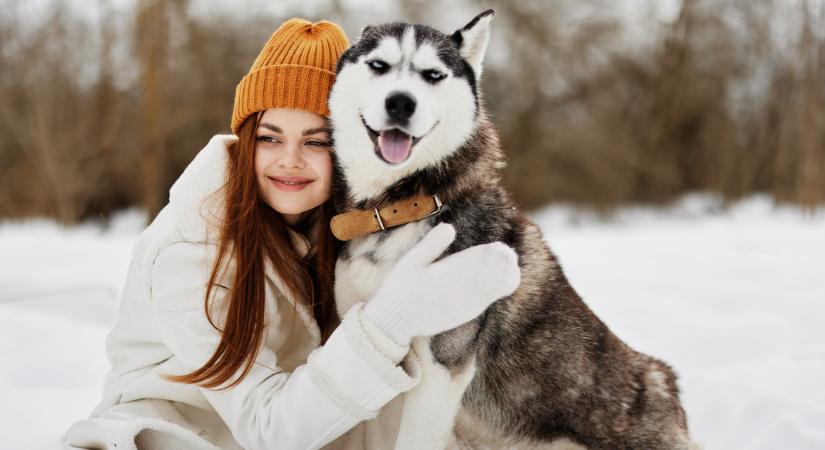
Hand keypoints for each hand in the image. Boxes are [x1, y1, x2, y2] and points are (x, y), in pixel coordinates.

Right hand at [361, 222, 520, 345]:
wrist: (397, 321)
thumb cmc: (401, 288)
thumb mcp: (411, 261)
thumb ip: (431, 245)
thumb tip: (450, 227)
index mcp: (453, 273)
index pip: (487, 262)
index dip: (497, 253)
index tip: (496, 247)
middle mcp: (465, 290)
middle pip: (499, 274)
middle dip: (504, 262)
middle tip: (501, 253)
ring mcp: (469, 303)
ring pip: (498, 287)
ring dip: (504, 274)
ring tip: (501, 264)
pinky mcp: (468, 312)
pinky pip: (490, 298)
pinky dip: (496, 286)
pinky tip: (493, 278)